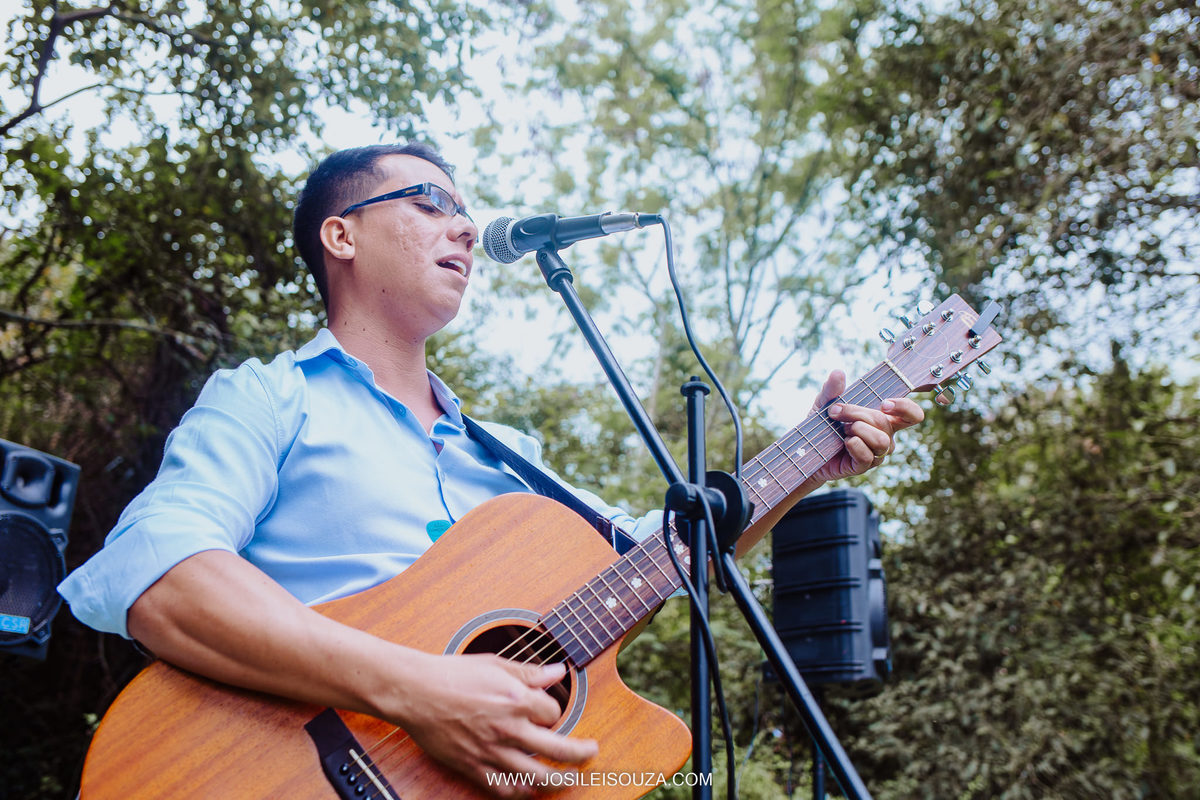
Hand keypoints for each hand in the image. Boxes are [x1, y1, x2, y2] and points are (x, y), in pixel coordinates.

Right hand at [396, 652, 597, 796]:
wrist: (414, 692)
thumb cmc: (452, 674)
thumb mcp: (495, 664)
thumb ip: (530, 672)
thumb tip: (559, 671)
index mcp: (514, 698)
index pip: (553, 712)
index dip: (554, 710)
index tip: (548, 709)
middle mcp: (507, 728)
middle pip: (558, 749)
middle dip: (581, 754)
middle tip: (591, 753)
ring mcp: (491, 751)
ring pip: (536, 777)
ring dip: (559, 781)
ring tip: (570, 780)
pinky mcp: (473, 766)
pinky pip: (504, 788)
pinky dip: (521, 792)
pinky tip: (530, 789)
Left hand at [805, 370, 923, 483]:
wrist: (807, 450)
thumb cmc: (823, 424)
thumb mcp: (824, 403)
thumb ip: (832, 390)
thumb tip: (838, 373)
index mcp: (884, 418)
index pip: (912, 414)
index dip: (905, 407)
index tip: (884, 403)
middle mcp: (885, 436)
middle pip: (884, 422)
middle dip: (857, 413)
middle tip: (836, 411)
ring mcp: (876, 453)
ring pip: (881, 440)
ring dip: (857, 430)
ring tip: (842, 430)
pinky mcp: (863, 466)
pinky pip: (868, 456)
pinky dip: (854, 445)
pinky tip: (843, 442)